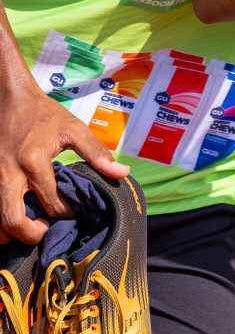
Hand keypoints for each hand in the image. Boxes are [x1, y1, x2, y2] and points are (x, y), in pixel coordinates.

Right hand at [0, 81, 129, 243]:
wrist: (9, 100)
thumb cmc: (44, 114)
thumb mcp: (74, 129)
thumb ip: (97, 153)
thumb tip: (123, 173)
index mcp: (34, 162)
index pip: (51, 202)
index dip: (66, 212)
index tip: (74, 210)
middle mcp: (8, 174)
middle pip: (13, 220)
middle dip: (32, 234)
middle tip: (47, 229)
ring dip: (12, 231)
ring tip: (31, 225)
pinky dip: (0, 220)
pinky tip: (17, 215)